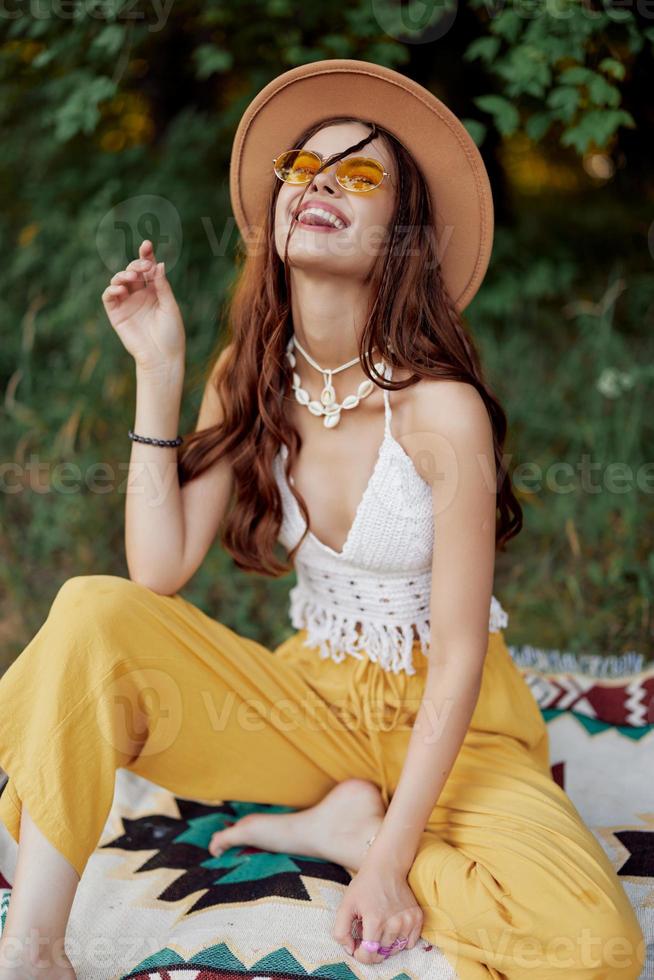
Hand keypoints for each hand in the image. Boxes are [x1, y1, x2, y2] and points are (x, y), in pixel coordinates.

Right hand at [101, 239, 184, 375]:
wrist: (162, 357)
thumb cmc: (171, 333)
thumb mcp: (170, 306)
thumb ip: (162, 286)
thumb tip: (158, 264)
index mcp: (155, 291)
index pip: (148, 269)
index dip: (146, 255)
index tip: (147, 245)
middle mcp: (139, 295)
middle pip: (132, 271)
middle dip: (136, 265)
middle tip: (143, 268)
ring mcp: (127, 303)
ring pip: (119, 280)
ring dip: (123, 275)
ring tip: (132, 278)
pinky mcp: (116, 314)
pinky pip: (109, 296)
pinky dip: (112, 289)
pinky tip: (120, 288)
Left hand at [332, 861, 423, 965]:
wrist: (386, 867)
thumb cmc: (364, 886)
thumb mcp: (345, 905)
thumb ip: (341, 931)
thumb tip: (350, 950)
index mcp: (375, 922)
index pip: (369, 956)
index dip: (360, 955)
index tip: (357, 945)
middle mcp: (394, 924)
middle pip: (382, 954)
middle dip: (372, 948)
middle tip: (367, 931)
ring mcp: (407, 921)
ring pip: (395, 949)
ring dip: (385, 943)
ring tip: (379, 926)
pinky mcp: (417, 917)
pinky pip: (410, 942)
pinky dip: (401, 939)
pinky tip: (393, 926)